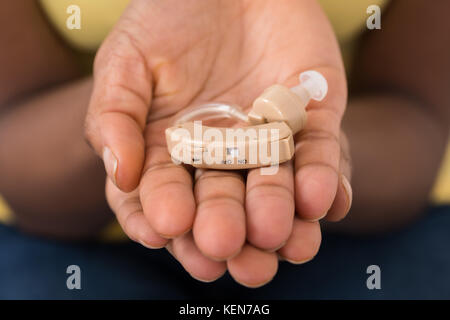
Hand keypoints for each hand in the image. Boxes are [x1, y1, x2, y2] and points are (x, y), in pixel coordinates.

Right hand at [85, 0, 351, 285]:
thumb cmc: (169, 15)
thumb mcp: (126, 60)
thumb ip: (114, 116)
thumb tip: (120, 176)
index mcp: (173, 150)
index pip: (163, 196)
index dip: (160, 216)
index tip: (163, 228)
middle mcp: (222, 155)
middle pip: (222, 203)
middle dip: (223, 227)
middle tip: (222, 244)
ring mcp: (269, 140)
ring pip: (275, 189)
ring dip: (279, 217)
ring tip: (278, 238)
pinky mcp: (313, 118)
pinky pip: (322, 154)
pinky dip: (325, 178)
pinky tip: (321, 202)